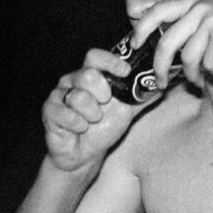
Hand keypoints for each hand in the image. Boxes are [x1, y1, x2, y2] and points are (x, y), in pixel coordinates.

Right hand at [42, 49, 151, 172]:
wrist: (85, 155)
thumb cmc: (103, 128)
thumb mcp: (126, 112)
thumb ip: (141, 97)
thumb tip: (162, 85)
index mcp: (90, 75)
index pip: (95, 56)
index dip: (110, 61)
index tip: (125, 72)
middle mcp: (72, 81)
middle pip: (88, 74)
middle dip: (103, 93)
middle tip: (105, 105)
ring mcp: (59, 95)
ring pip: (78, 96)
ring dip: (91, 114)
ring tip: (92, 122)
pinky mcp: (49, 111)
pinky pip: (64, 113)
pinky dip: (77, 125)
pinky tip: (80, 129)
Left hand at [130, 0, 212, 88]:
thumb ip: (194, 27)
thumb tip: (168, 52)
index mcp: (196, 1)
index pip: (158, 10)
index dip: (141, 28)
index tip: (133, 44)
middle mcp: (201, 7)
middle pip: (165, 42)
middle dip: (159, 68)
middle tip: (161, 84)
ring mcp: (211, 20)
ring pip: (186, 59)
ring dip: (194, 75)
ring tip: (207, 78)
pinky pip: (206, 65)